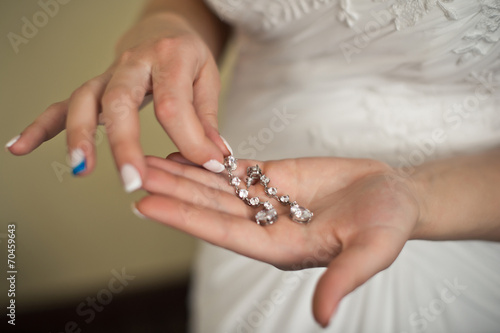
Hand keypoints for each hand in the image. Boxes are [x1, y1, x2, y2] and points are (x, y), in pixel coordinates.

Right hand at [5, 13, 228, 190]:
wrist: (164, 30)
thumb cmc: (187, 57)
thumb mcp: (207, 79)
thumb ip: (207, 118)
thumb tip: (215, 158)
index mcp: (169, 58)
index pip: (173, 104)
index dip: (190, 140)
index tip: (208, 166)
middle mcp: (134, 63)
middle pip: (121, 101)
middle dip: (123, 143)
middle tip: (133, 179)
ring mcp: (109, 74)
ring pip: (85, 100)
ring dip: (78, 136)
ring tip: (80, 169)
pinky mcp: (95, 87)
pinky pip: (64, 104)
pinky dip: (43, 125)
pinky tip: (20, 147)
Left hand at [134, 154, 421, 326]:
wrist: (396, 195)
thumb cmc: (388, 224)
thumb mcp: (372, 251)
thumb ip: (345, 279)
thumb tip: (324, 319)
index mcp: (280, 247)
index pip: (223, 232)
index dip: (185, 218)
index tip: (146, 205)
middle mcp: (265, 226)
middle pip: (210, 207)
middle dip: (173, 191)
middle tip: (135, 175)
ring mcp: (268, 200)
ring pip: (216, 186)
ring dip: (183, 173)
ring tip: (149, 159)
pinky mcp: (275, 177)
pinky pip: (235, 169)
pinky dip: (209, 161)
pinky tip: (184, 151)